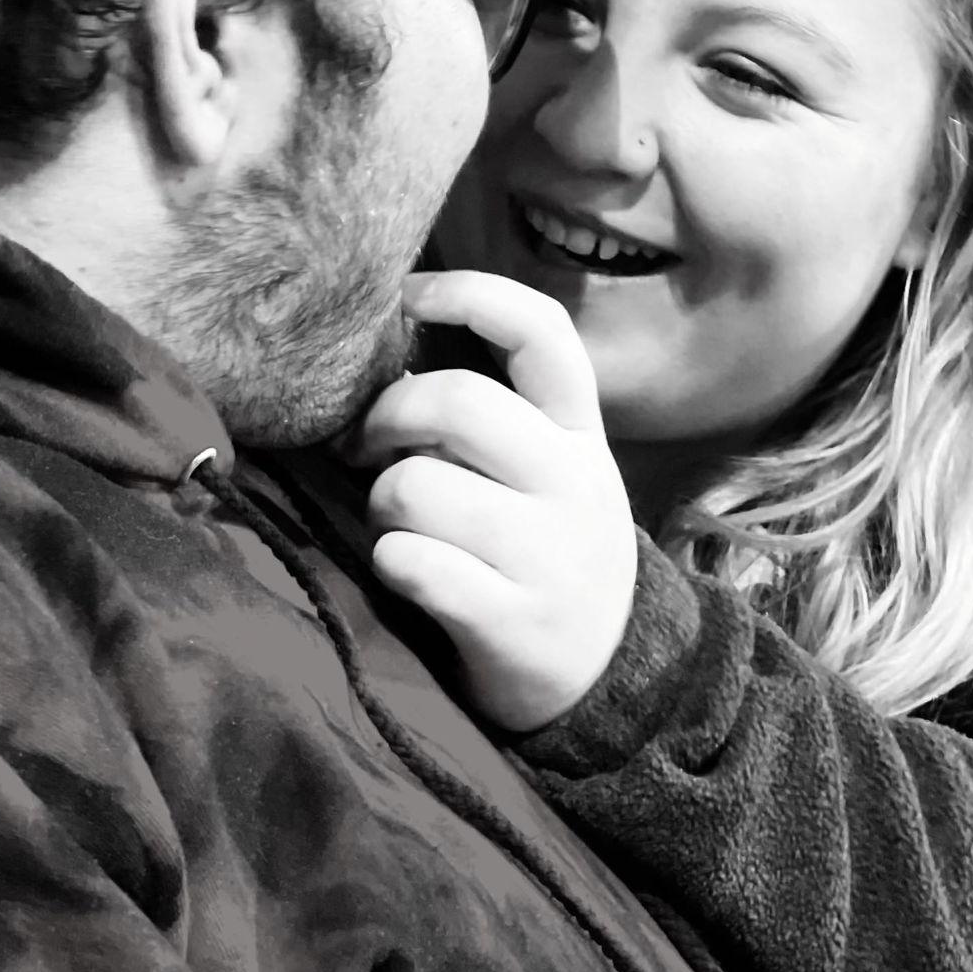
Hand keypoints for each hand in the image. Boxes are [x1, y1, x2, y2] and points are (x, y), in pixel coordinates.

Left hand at [350, 271, 636, 733]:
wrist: (607, 678)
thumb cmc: (544, 549)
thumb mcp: (548, 471)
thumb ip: (492, 413)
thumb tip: (386, 351)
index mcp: (580, 432)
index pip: (541, 331)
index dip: (472, 294)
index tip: (409, 293)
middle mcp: (573, 482)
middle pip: (457, 402)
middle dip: (385, 416)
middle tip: (364, 446)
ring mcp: (547, 555)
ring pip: (414, 486)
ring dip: (380, 502)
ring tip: (396, 524)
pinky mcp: (511, 622)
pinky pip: (411, 563)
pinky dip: (390, 561)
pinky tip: (406, 570)